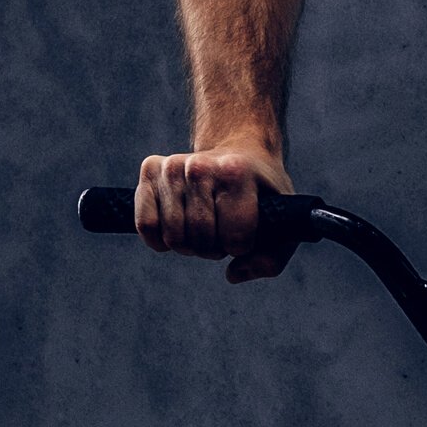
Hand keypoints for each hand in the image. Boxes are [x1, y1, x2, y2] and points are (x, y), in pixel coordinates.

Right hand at [135, 143, 295, 282]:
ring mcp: (172, 167)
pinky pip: (146, 225)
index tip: (245, 233)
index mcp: (237, 173)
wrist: (239, 152)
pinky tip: (176, 230)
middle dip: (213, 248)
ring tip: (202, 228)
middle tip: (222, 232)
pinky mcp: (150, 170)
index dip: (240, 247)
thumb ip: (271, 260)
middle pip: (200, 240)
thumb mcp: (281, 222)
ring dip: (189, 245)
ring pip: (173, 237)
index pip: (234, 238)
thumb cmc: (261, 193)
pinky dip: (159, 239)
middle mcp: (200, 166)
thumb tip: (233, 274)